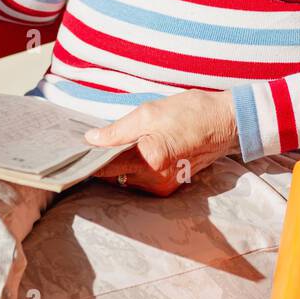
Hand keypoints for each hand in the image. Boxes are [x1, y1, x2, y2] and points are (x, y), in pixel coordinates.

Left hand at [84, 90, 239, 195]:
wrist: (226, 122)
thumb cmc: (192, 112)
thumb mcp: (149, 112)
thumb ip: (117, 130)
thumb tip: (91, 140)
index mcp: (149, 160)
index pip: (105, 168)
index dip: (87, 160)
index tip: (73, 152)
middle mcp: (156, 180)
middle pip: (114, 176)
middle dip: (101, 161)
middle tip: (88, 144)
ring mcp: (164, 186)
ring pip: (126, 180)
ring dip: (116, 165)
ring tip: (109, 145)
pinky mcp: (170, 186)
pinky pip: (141, 180)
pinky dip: (131, 168)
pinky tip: (129, 151)